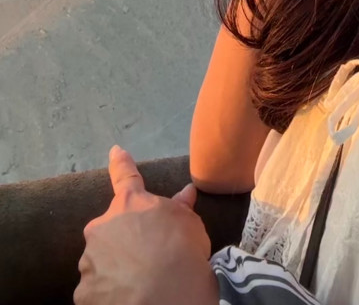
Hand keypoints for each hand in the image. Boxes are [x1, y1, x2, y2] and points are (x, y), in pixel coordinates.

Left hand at [74, 145, 217, 304]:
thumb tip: (185, 192)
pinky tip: (127, 295)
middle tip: (144, 253)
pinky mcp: (84, 291)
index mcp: (130, 205)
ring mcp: (90, 260)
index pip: (125, 176)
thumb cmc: (183, 254)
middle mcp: (103, 227)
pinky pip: (96, 288)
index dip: (120, 163)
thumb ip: (181, 208)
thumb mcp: (190, 225)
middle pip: (111, 228)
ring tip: (138, 280)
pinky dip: (108, 291)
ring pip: (101, 259)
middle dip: (123, 237)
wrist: (166, 297)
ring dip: (114, 265)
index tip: (114, 151)